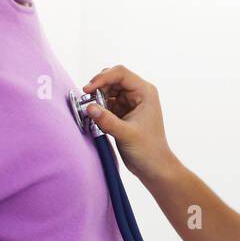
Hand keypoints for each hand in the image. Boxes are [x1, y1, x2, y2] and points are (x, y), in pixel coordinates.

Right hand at [83, 65, 179, 184]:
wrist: (154, 166)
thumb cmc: (148, 150)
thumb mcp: (126, 134)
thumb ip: (107, 120)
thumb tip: (89, 107)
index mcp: (145, 92)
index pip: (121, 74)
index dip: (102, 78)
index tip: (88, 89)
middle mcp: (138, 94)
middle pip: (113, 79)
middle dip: (98, 87)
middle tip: (86, 99)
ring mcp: (130, 103)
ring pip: (108, 91)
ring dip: (97, 98)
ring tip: (90, 110)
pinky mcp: (123, 112)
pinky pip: (107, 103)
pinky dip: (99, 107)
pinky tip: (95, 116)